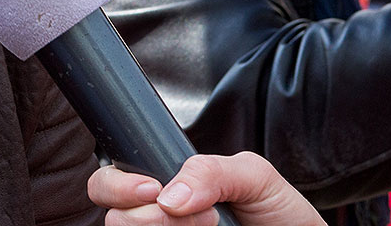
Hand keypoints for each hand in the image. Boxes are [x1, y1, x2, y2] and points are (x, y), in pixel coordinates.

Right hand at [88, 154, 322, 225]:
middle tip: (191, 212)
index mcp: (164, 186)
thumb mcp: (254, 176)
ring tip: (212, 225)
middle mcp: (157, 219)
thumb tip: (169, 194)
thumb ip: (211, 170)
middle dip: (143, 213)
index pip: (109, 182)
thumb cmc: (280, 214)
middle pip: (113, 217)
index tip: (152, 188)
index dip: (118, 186)